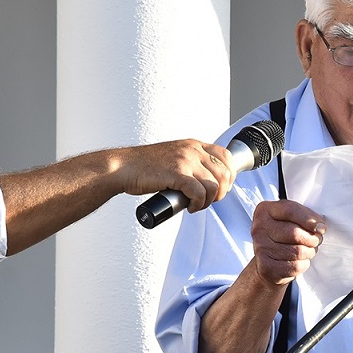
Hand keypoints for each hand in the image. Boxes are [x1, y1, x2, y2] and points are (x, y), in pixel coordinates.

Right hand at [114, 138, 234, 213]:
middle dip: (221, 192)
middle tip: (208, 200)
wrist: (123, 167)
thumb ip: (191, 162)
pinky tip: (190, 207)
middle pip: (224, 173)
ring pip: (214, 185)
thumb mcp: (174, 156)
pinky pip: (200, 193)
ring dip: (209, 201)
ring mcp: (185, 161)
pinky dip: (198, 204)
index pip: (226, 156)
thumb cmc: (145, 166)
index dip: (229, 175)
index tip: (221, 188)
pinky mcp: (177, 174)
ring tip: (197, 205)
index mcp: (193, 145)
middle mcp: (192, 150)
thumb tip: (209, 180)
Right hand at [251, 199, 325, 285]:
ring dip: (309, 252)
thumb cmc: (284, 236)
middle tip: (315, 241)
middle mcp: (259, 228)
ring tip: (307, 250)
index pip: (291, 210)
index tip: (321, 228)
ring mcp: (261, 248)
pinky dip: (303, 264)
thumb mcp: (292, 218)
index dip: (309, 219)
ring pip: (297, 251)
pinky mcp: (266, 267)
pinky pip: (295, 266)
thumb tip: (319, 227)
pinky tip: (299, 260)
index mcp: (264, 210)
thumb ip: (305, 216)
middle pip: (295, 233)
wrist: (268, 262)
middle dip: (312, 239)